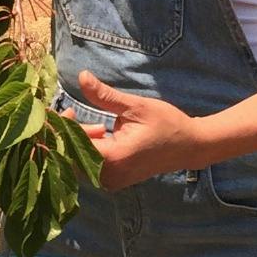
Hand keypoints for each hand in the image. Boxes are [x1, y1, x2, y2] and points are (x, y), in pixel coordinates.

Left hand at [58, 69, 203, 191]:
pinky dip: (91, 148)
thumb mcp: (136, 106)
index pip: (74, 146)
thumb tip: (82, 76)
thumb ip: (105, 96)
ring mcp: (112, 181)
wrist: (190, 146)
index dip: (65, 128)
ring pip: (80, 162)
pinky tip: (104, 133)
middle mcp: (110, 176)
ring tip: (101, 124)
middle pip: (73, 158)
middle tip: (79, 113)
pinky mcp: (114, 180)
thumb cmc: (167, 124)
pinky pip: (91, 165)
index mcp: (114, 158)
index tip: (69, 110)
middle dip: (71, 135)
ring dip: (82, 141)